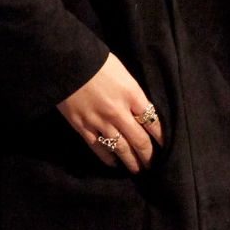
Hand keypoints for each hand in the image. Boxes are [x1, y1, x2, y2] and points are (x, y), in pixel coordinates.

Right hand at [57, 52, 163, 171]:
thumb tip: (140, 109)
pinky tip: (114, 163)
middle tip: (153, 164)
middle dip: (148, 155)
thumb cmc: (94, 60)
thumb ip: (132, 92)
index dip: (161, 137)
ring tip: (138, 169)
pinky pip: (98, 148)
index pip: (153, 122)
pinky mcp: (82, 127)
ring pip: (121, 148)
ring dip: (131, 162)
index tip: (165, 146)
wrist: (64, 60)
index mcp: (132, 94)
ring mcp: (100, 122)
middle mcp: (119, 112)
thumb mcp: (121, 71)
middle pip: (140, 140)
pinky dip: (108, 158)